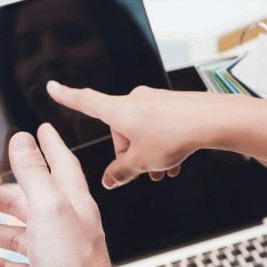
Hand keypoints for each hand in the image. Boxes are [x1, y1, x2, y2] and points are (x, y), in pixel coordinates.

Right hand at [0, 125, 124, 266]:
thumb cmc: (73, 265)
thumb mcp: (48, 207)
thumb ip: (34, 173)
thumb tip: (24, 138)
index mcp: (73, 203)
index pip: (61, 164)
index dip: (48, 145)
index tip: (39, 129)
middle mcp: (67, 226)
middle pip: (27, 202)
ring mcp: (58, 256)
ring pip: (18, 236)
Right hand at [46, 83, 216, 187]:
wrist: (213, 120)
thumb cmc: (176, 134)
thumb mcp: (141, 162)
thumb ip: (121, 172)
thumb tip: (110, 179)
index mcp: (118, 110)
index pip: (84, 101)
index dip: (66, 96)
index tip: (53, 87)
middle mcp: (134, 100)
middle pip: (119, 130)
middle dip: (130, 153)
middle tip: (144, 170)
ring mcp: (155, 101)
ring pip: (142, 131)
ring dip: (149, 153)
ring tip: (163, 170)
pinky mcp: (172, 104)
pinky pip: (159, 127)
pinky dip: (163, 145)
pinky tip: (174, 164)